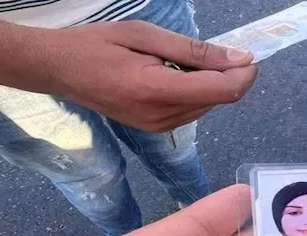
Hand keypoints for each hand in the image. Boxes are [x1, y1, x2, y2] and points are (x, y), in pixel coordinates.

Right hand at [37, 21, 257, 131]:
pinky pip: (193, 110)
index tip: (248, 54)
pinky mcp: (157, 129)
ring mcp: (159, 128)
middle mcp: (162, 118)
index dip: (244, 73)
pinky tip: (176, 74)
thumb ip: (195, 51)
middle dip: (229, 75)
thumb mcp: (146, 36)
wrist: (58, 70)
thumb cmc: (97, 45)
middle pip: (219, 100)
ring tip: (184, 60)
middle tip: (214, 50)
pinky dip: (197, 91)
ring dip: (212, 83)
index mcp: (157, 92)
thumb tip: (239, 59)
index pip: (222, 91)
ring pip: (209, 106)